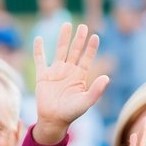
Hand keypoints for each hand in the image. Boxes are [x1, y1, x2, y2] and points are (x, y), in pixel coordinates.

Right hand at [32, 23, 108, 143]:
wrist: (53, 121)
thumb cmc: (71, 113)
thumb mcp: (86, 102)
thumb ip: (96, 91)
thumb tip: (107, 77)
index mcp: (79, 76)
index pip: (87, 58)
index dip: (91, 48)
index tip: (95, 36)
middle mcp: (68, 71)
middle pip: (74, 51)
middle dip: (79, 39)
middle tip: (83, 26)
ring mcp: (55, 72)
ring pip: (59, 51)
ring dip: (63, 38)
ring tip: (66, 25)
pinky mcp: (43, 76)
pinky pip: (40, 60)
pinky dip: (39, 49)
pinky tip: (39, 39)